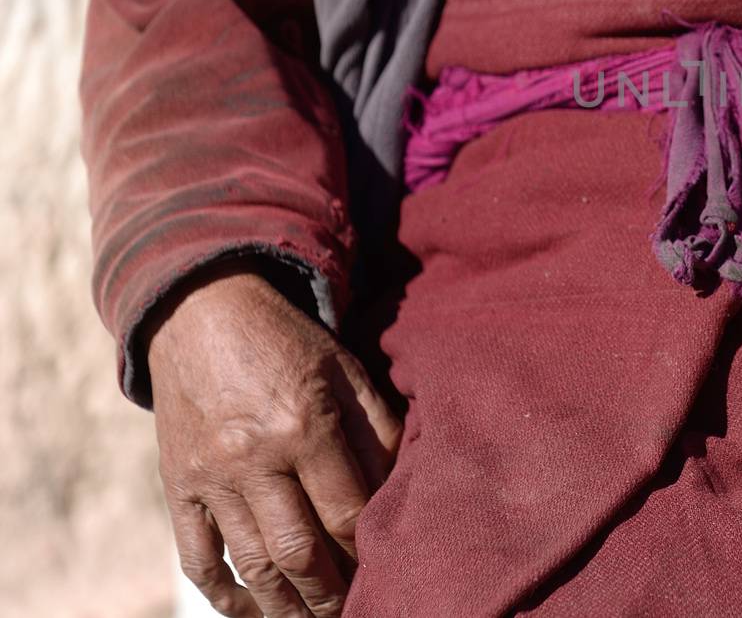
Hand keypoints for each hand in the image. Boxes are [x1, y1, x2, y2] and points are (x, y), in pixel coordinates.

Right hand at [147, 262, 401, 617]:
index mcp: (304, 425)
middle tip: (352, 611)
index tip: (387, 570)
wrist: (201, 312)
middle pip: (299, 550)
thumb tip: (404, 484)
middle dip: (331, 593)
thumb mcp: (345, 369)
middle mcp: (254, 458)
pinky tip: (250, 611)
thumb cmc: (287, 342)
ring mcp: (211, 477)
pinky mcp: (178, 486)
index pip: (346, 512)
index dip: (369, 550)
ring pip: (251, 564)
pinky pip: (198, 557)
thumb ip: (377, 427)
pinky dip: (223, 594)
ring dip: (284, 606)